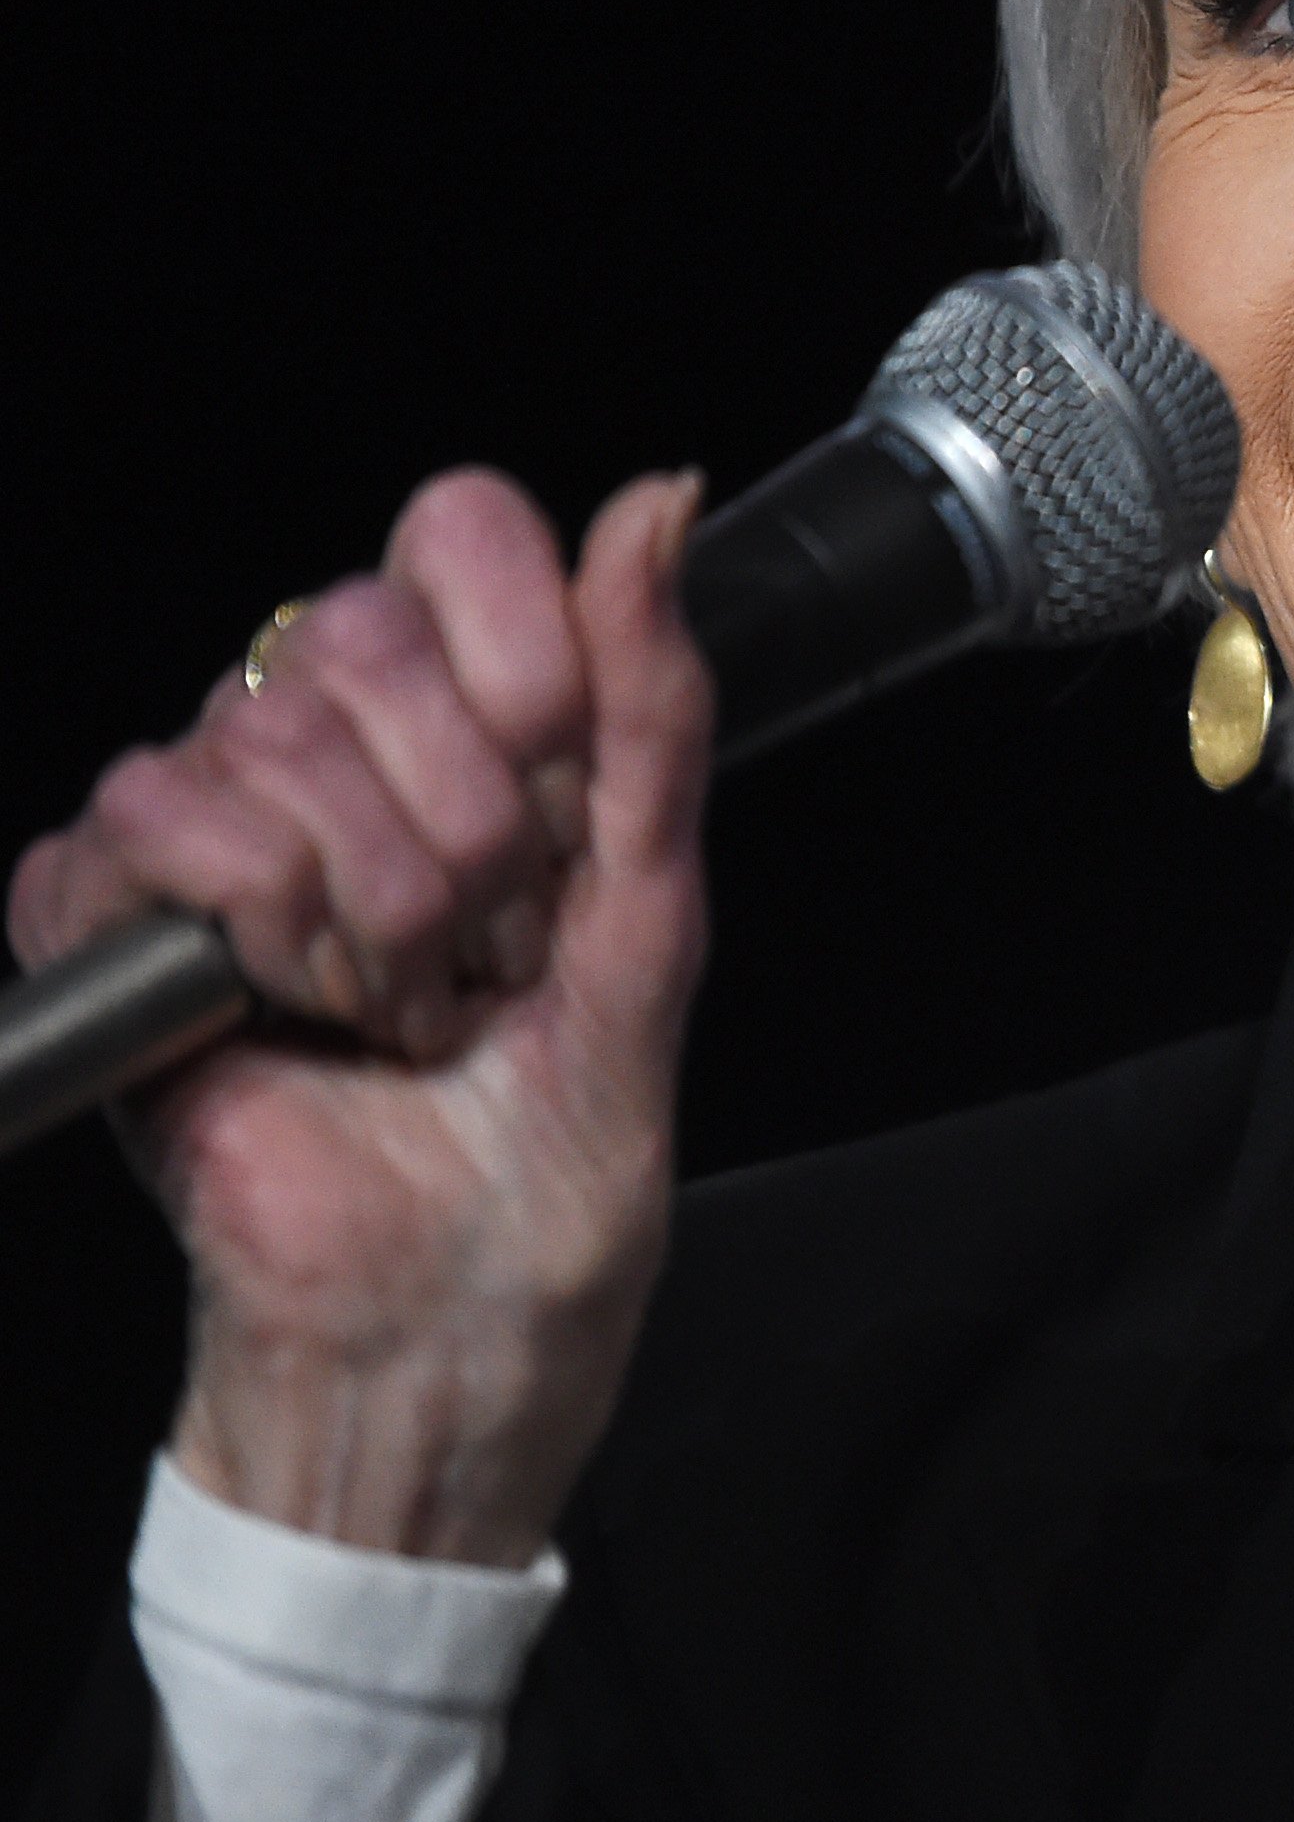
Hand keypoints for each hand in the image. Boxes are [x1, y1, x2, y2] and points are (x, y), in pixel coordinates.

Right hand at [5, 467, 713, 1566]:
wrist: (446, 1318)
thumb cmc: (551, 1146)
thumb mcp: (651, 905)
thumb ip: (656, 703)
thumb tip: (657, 503)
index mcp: (477, 722)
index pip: (459, 530)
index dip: (518, 648)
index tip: (557, 783)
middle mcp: (339, 748)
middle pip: (360, 629)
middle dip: (459, 818)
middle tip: (486, 943)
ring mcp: (214, 827)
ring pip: (260, 731)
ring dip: (371, 902)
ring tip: (403, 1001)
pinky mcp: (109, 919)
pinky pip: (142, 821)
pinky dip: (253, 929)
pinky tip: (296, 1009)